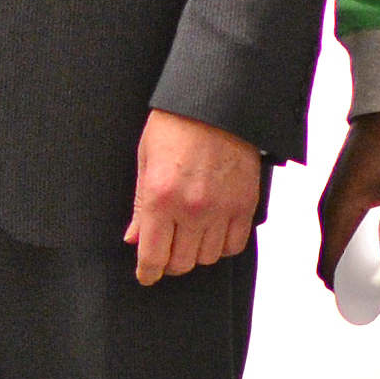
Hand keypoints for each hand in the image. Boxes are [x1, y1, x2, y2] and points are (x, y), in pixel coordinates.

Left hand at [128, 109, 266, 284]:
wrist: (216, 102)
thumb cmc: (175, 125)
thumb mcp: (145, 160)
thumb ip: (140, 205)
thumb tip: (134, 238)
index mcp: (160, 198)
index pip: (153, 255)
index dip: (148, 272)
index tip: (146, 276)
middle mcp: (192, 209)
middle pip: (181, 262)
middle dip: (170, 262)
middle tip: (166, 250)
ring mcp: (222, 209)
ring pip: (208, 258)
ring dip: (197, 253)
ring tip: (190, 237)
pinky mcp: (245, 204)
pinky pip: (235, 245)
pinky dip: (223, 245)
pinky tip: (213, 231)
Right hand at [315, 110, 379, 281]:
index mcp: (341, 213)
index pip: (334, 272)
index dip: (362, 293)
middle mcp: (329, 214)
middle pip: (331, 269)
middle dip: (362, 287)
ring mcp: (331, 206)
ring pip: (336, 254)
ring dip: (361, 270)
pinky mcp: (340, 200)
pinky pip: (341, 238)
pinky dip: (359, 253)